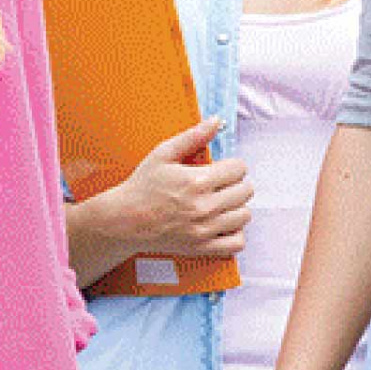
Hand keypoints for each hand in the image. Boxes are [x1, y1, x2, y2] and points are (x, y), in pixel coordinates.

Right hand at [109, 118, 251, 258]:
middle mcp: (204, 206)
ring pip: (244, 215)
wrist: (125, 220)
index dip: (233, 165)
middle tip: (222, 184)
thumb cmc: (143, 186)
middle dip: (236, 184)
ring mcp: (204, 229)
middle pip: (245, 191)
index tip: (223, 169)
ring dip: (236, 207)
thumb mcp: (163, 154)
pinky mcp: (201, 247)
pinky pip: (236, 243)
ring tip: (222, 203)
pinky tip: (223, 224)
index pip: (239, 169)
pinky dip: (235, 233)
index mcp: (197, 180)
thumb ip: (192, 137)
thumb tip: (215, 122)